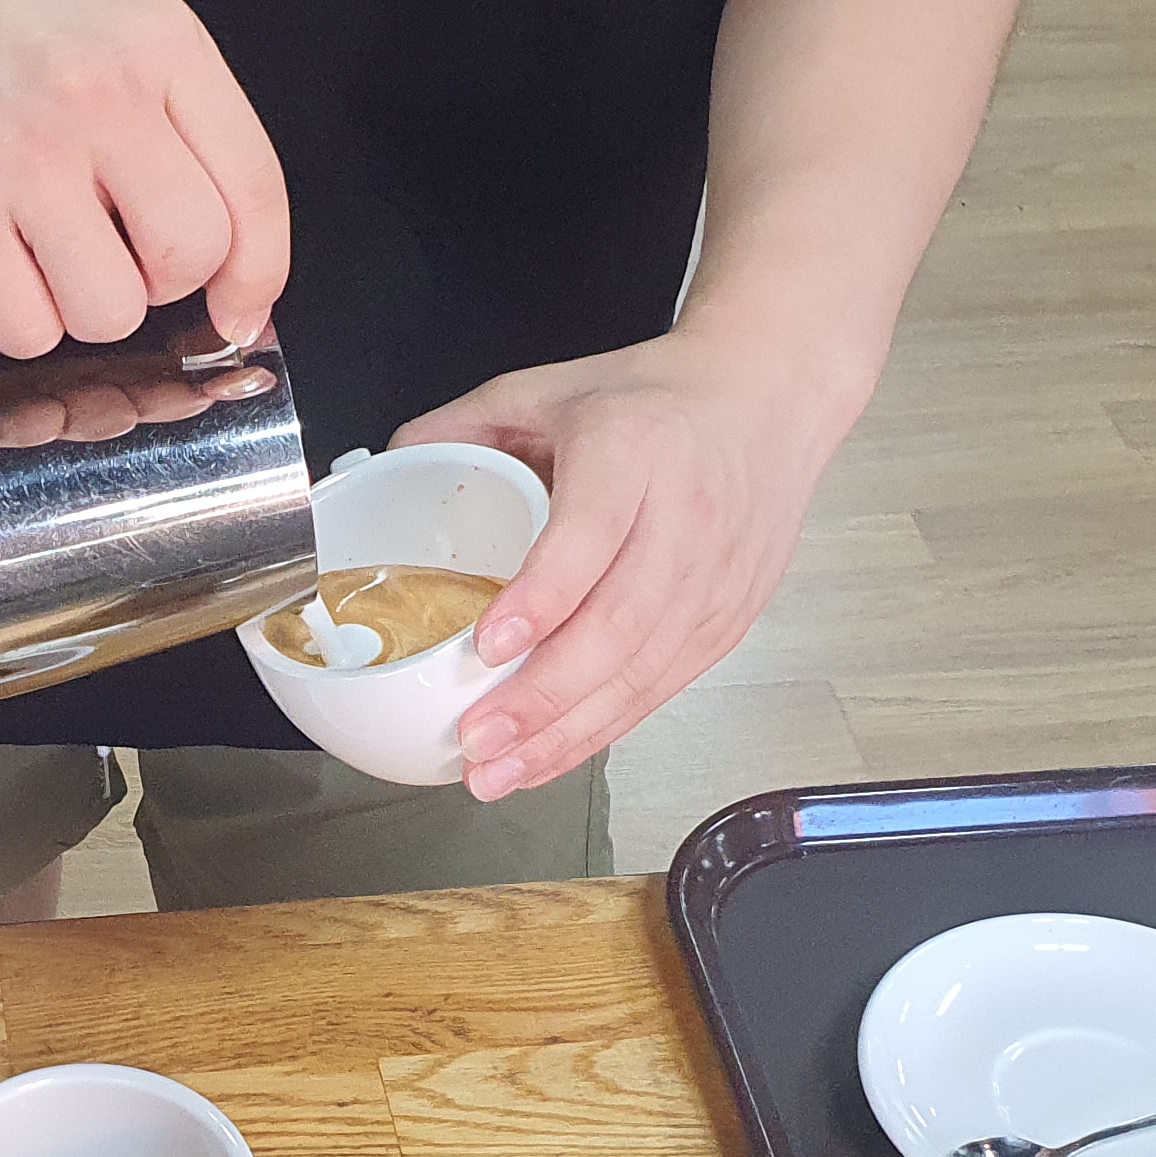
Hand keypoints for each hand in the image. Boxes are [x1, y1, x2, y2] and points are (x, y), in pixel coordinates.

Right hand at [0, 0, 289, 359]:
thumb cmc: (4, 6)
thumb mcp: (127, 23)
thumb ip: (189, 125)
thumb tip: (239, 278)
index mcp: (163, 47)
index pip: (255, 191)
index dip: (257, 273)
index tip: (238, 307)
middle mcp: (101, 98)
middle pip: (188, 260)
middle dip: (163, 281)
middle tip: (120, 248)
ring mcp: (23, 158)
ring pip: (109, 311)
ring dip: (87, 306)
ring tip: (49, 251)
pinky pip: (26, 329)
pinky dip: (21, 319)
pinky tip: (1, 265)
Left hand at [392, 334, 852, 800]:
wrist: (769, 401)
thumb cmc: (657, 399)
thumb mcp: (553, 387)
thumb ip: (465, 424)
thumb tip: (386, 464)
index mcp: (634, 452)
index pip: (589, 539)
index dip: (540, 600)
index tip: (488, 645)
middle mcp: (685, 519)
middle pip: (617, 626)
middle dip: (542, 697)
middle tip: (478, 737)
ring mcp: (716, 579)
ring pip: (642, 673)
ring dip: (566, 733)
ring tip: (500, 770)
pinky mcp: (730, 620)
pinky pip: (663, 689)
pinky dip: (604, 730)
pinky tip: (552, 754)